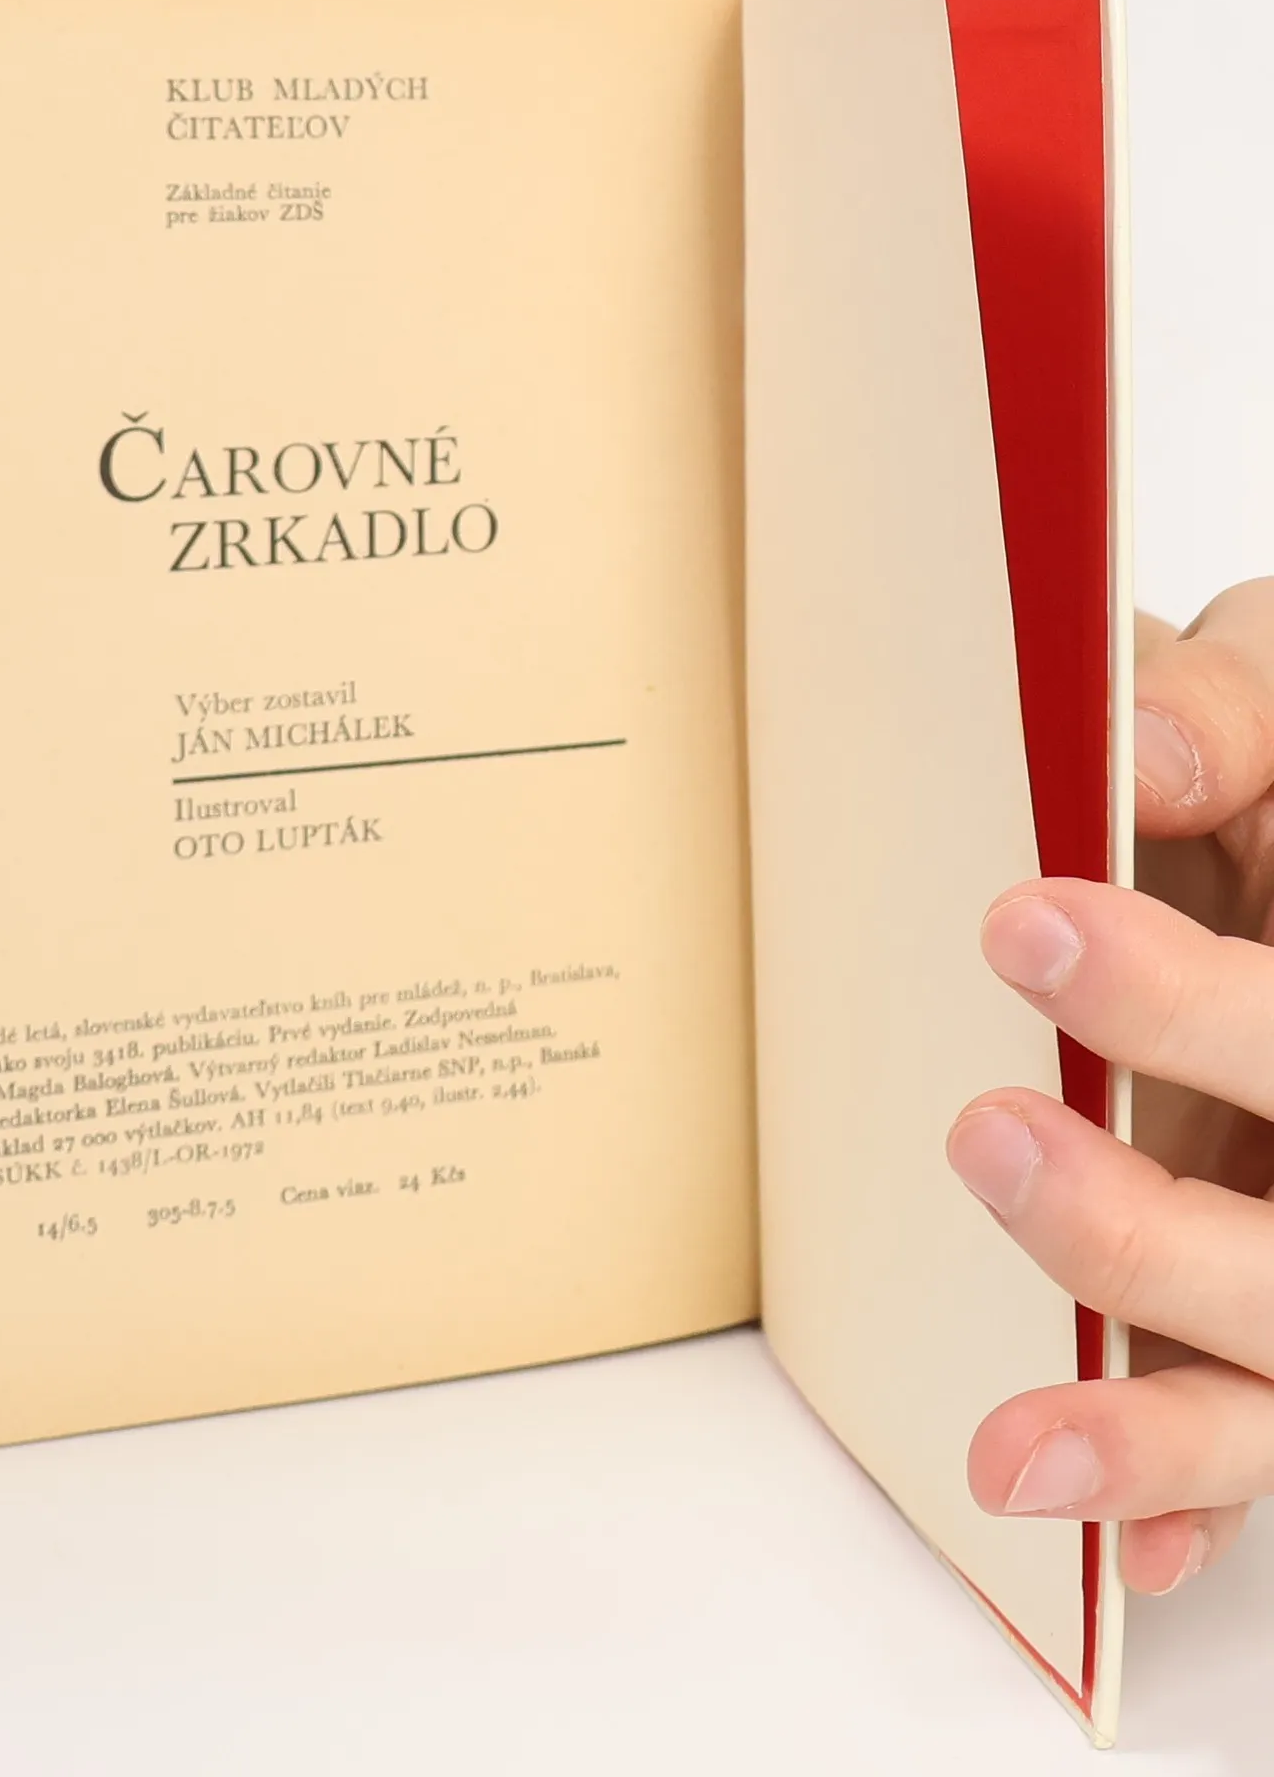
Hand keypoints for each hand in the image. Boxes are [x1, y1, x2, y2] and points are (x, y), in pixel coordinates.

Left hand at [950, 578, 1273, 1592]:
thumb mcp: (1272, 689)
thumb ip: (1224, 712)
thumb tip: (1136, 757)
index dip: (1174, 1001)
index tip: (1022, 922)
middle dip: (1144, 1219)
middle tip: (990, 1134)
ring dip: (1158, 1422)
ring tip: (1015, 1441)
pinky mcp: (1259, 1308)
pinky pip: (1251, 1428)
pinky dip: (1179, 1496)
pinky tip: (1098, 1546)